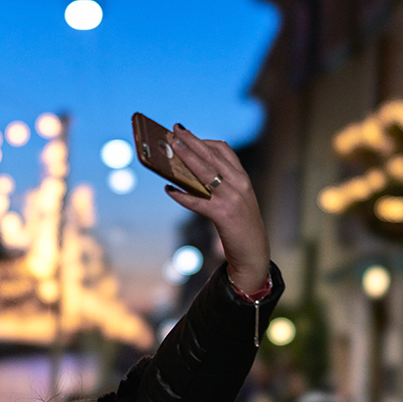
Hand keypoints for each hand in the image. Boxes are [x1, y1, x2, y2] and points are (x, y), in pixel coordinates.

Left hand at [165, 124, 270, 293]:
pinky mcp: (223, 215)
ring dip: (187, 158)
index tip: (186, 133)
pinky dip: (181, 195)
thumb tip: (184, 175)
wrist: (253, 250)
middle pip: (212, 156)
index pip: (224, 150)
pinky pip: (197, 202)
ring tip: (171, 149)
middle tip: (174, 131)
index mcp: (242, 177)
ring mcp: (232, 198)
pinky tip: (168, 190)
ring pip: (205, 172)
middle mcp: (239, 183)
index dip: (203, 140)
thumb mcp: (235, 198)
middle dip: (192, 141)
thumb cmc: (239, 223)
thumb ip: (218, 184)